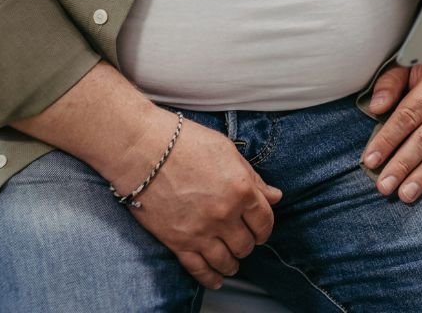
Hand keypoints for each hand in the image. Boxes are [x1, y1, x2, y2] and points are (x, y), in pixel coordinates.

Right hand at [114, 116, 282, 290]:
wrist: (146, 151)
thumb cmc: (186, 143)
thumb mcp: (227, 151)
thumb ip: (253, 178)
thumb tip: (275, 196)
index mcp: (241, 189)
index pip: (264, 220)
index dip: (265, 227)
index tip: (261, 229)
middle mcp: (225, 215)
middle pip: (247, 243)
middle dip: (249, 242)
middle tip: (244, 239)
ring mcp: (201, 231)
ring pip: (227, 260)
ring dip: (233, 262)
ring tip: (233, 260)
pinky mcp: (178, 242)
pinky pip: (199, 269)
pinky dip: (210, 278)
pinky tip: (216, 279)